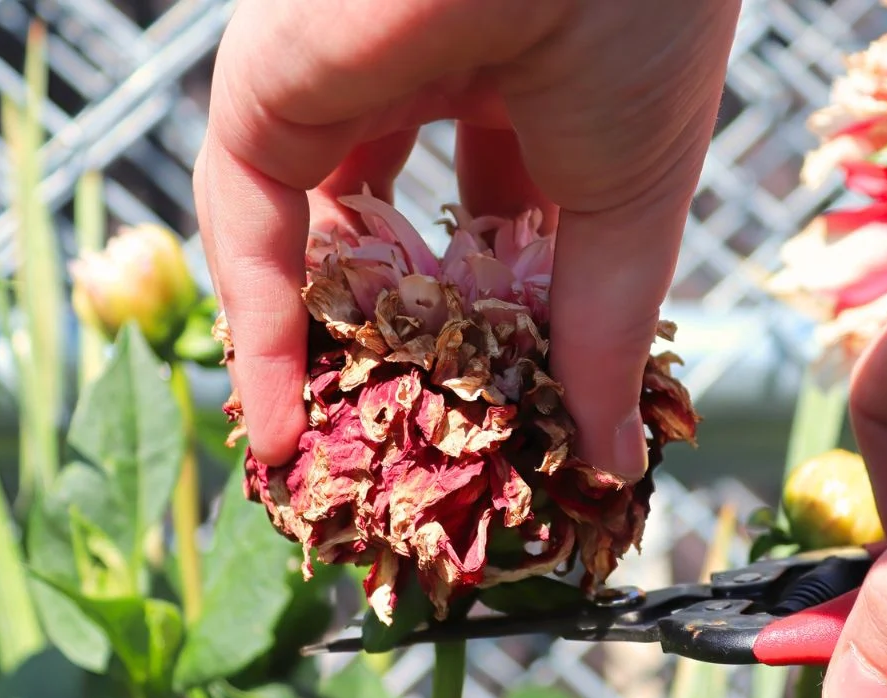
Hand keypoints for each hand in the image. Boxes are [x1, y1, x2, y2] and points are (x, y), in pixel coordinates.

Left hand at [193, 0, 740, 478]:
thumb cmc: (642, 23)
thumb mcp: (631, 203)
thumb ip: (602, 334)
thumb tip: (615, 458)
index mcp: (522, 81)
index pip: (492, 221)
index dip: (497, 321)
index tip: (503, 415)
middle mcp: (421, 72)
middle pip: (388, 234)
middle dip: (399, 345)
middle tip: (403, 451)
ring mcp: (339, 75)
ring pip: (305, 234)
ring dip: (315, 352)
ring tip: (329, 464)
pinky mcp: (268, 83)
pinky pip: (244, 222)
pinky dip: (255, 328)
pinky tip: (275, 425)